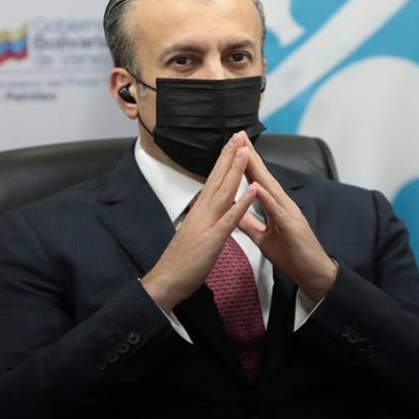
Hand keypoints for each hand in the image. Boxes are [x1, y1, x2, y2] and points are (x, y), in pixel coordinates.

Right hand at [141, 133, 257, 311]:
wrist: (166, 282)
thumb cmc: (181, 263)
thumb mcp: (193, 235)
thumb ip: (201, 220)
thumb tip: (206, 209)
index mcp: (199, 212)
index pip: (212, 182)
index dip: (222, 162)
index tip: (231, 145)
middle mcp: (201, 212)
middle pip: (217, 179)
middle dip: (229, 157)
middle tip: (239, 135)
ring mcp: (206, 224)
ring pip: (223, 192)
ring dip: (235, 171)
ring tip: (245, 151)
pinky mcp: (212, 239)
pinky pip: (230, 219)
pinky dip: (242, 203)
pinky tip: (253, 189)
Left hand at [235, 132, 336, 301]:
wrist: (313, 274)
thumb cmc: (291, 255)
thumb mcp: (263, 237)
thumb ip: (249, 222)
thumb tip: (234, 210)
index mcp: (276, 206)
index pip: (258, 179)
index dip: (246, 162)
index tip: (234, 145)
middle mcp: (283, 204)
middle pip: (263, 176)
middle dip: (250, 155)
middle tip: (238, 134)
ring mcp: (289, 214)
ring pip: (270, 187)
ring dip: (257, 169)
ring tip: (245, 151)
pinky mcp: (292, 226)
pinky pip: (276, 210)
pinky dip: (265, 197)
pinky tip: (256, 186)